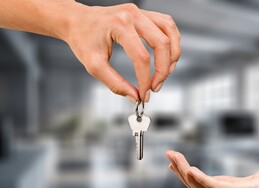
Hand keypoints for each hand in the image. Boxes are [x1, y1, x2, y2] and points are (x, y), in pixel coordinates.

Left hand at [65, 3, 180, 102]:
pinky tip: (167, 55)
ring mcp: (141, 12)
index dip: (145, 80)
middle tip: (156, 86)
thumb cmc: (83, 39)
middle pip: (161, 43)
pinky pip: (167, 25)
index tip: (143, 94)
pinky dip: (172, 41)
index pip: (142, 57)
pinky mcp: (145, 13)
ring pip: (170, 32)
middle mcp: (133, 15)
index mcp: (119, 25)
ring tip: (167, 71)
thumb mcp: (94, 65)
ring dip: (173, 54)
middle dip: (163, 70)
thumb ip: (115, 83)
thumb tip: (134, 97)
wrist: (77, 20)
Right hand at [166, 150, 258, 187]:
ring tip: (174, 157)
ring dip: (185, 172)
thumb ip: (232, 183)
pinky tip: (190, 169)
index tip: (174, 163)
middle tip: (169, 155)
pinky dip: (200, 179)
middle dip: (180, 171)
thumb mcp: (250, 182)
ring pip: (201, 187)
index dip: (184, 176)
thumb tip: (220, 178)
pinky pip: (215, 187)